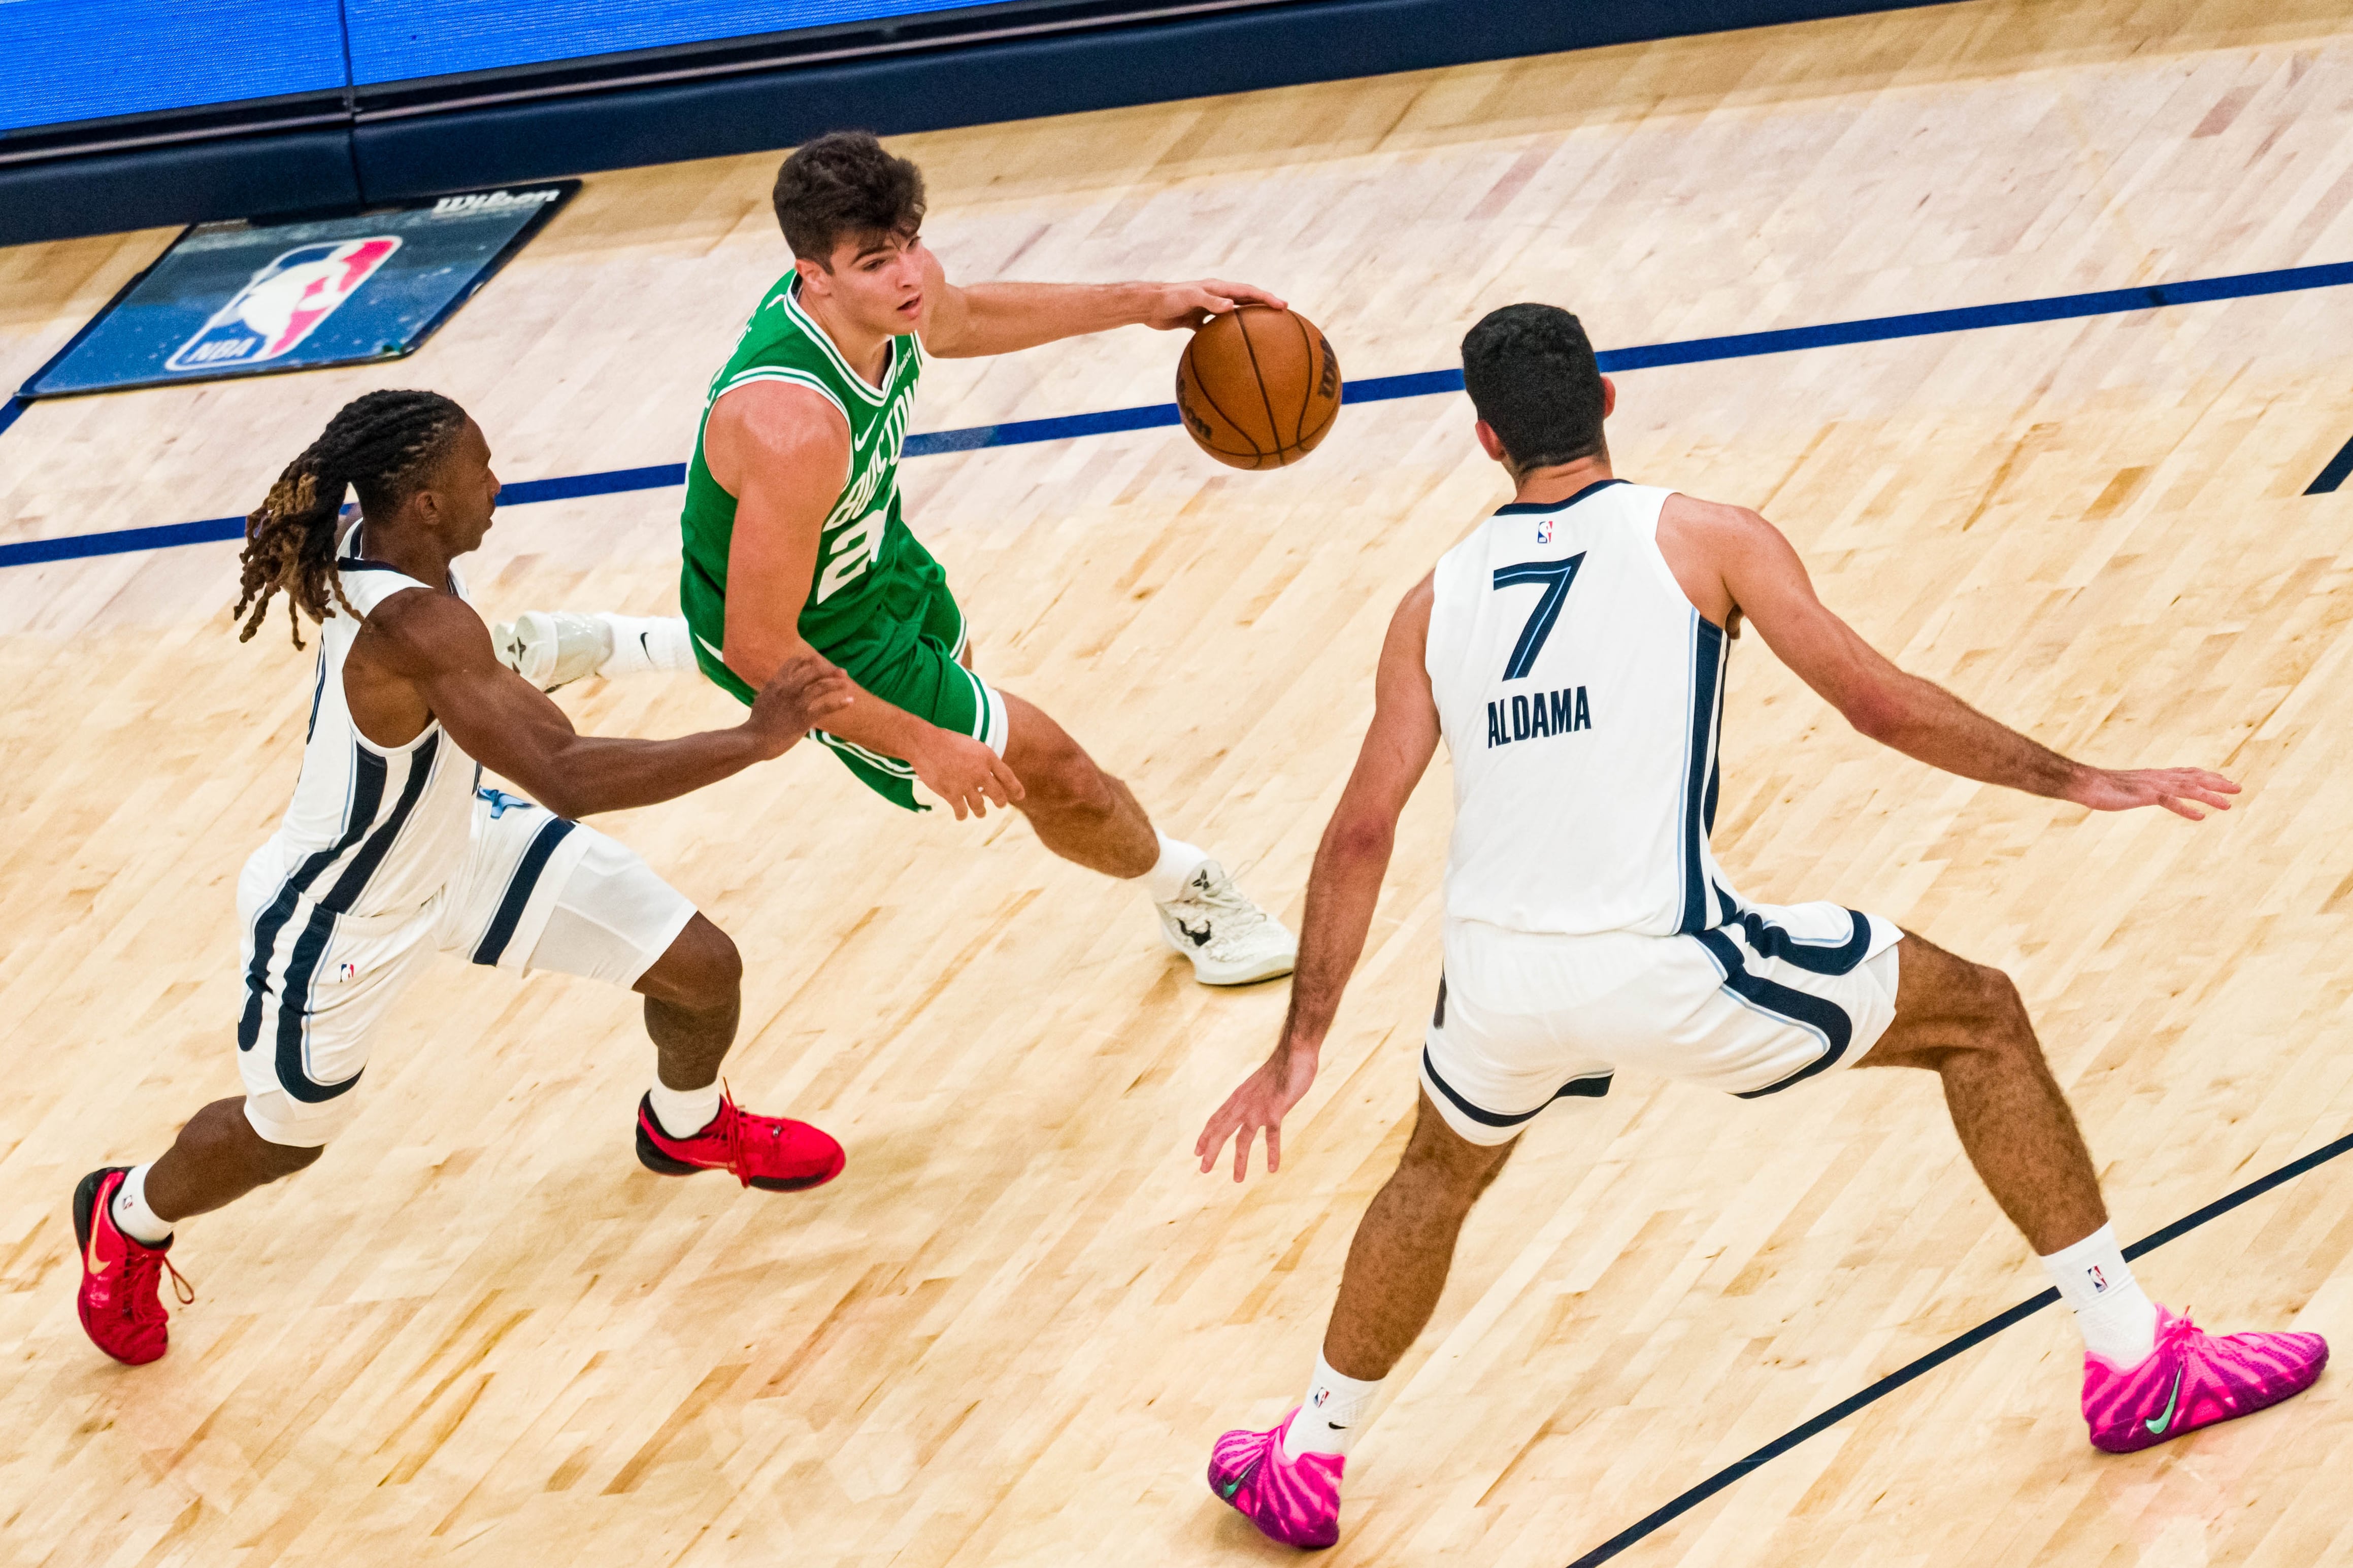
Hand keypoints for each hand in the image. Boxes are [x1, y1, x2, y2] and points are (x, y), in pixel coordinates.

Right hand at [746, 652, 854, 755]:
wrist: (753, 741)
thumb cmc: (756, 724)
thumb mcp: (762, 700)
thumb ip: (773, 690)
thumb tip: (777, 685)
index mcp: (776, 683)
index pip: (794, 663)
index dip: (808, 661)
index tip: (818, 662)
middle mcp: (787, 689)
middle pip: (812, 672)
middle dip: (828, 670)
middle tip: (841, 672)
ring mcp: (796, 703)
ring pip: (821, 686)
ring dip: (836, 683)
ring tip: (847, 683)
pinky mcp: (803, 718)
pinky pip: (825, 707)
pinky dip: (840, 703)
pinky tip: (850, 701)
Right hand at [911, 729, 1024, 819]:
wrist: (925, 743)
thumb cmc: (946, 741)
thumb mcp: (971, 745)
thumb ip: (982, 761)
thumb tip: (989, 778)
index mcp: (987, 757)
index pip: (1007, 776)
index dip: (1015, 788)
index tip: (1020, 796)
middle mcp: (980, 772)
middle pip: (998, 795)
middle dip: (1000, 802)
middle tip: (1000, 804)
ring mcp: (967, 784)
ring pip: (980, 807)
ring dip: (981, 812)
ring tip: (981, 813)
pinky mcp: (952, 794)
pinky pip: (962, 812)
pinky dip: (962, 815)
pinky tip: (961, 816)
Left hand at [1142, 279, 1289, 331]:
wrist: (1148, 306)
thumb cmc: (1169, 299)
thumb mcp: (1190, 298)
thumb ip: (1210, 301)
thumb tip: (1231, 306)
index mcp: (1218, 288)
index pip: (1248, 291)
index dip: (1266, 298)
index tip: (1283, 306)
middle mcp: (1215, 296)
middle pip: (1245, 300)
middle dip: (1264, 305)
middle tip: (1283, 314)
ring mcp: (1208, 308)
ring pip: (1234, 313)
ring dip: (1249, 319)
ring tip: (1264, 330)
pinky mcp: (1198, 320)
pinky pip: (1218, 328)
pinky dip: (1228, 335)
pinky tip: (1234, 347)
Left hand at [1196, 1042, 1319, 1182]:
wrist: (1294, 1054)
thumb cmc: (1280, 1067)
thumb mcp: (1259, 1083)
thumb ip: (1253, 1096)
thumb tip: (1252, 1104)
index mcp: (1238, 1097)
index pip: (1216, 1119)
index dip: (1205, 1135)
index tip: (1197, 1151)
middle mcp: (1243, 1104)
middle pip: (1221, 1131)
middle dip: (1211, 1151)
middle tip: (1202, 1169)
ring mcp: (1258, 1109)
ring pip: (1243, 1140)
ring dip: (1239, 1161)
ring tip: (1237, 1180)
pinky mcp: (1275, 1112)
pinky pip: (1272, 1138)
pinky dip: (1272, 1154)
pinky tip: (1272, 1168)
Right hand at [2066, 765, 2240, 819]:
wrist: (2085, 783)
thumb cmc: (2100, 787)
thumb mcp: (2126, 788)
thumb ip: (2138, 790)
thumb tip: (2139, 794)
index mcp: (2155, 775)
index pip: (2186, 772)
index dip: (2206, 775)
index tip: (2222, 778)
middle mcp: (2159, 777)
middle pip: (2194, 777)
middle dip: (2217, 783)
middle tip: (2238, 788)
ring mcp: (2153, 785)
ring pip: (2188, 788)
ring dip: (2210, 796)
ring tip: (2228, 805)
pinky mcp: (2146, 795)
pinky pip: (2171, 802)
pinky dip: (2187, 809)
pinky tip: (2201, 817)